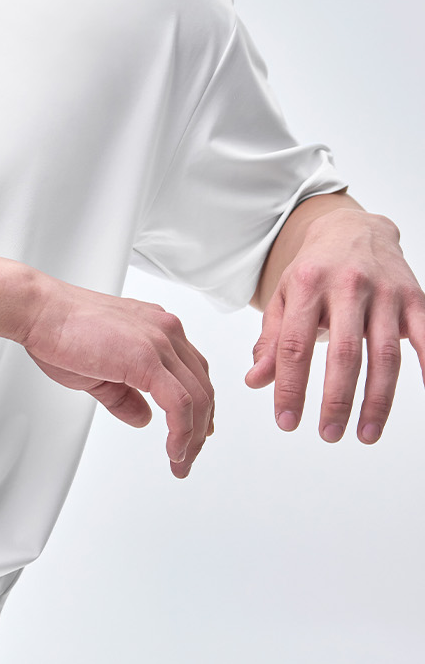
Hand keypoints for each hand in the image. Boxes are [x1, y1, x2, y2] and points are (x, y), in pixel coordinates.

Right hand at [13, 276, 213, 478]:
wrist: (40, 311)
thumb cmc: (61, 331)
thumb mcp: (100, 371)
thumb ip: (125, 396)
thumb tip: (143, 418)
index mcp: (158, 328)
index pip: (194, 371)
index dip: (201, 406)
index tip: (197, 431)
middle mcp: (166, 331)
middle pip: (203, 387)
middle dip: (201, 428)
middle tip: (189, 455)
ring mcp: (160, 342)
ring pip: (198, 398)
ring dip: (194, 437)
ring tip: (181, 461)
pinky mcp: (148, 358)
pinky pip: (180, 403)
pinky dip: (182, 432)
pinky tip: (174, 450)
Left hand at [245, 210, 424, 442]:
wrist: (354, 228)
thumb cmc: (314, 271)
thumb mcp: (285, 297)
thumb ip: (272, 341)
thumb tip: (255, 381)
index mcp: (308, 285)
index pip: (295, 345)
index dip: (290, 387)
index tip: (286, 422)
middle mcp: (348, 286)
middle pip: (344, 353)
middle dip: (336, 400)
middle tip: (328, 435)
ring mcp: (385, 292)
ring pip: (384, 353)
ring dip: (377, 399)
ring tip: (365, 434)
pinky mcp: (414, 297)